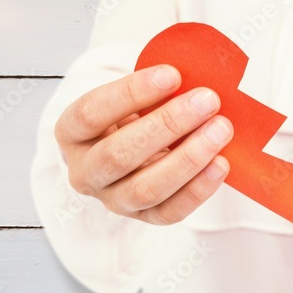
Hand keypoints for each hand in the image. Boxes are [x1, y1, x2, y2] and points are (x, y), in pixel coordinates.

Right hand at [54, 64, 232, 224]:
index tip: (172, 74)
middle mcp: (84, 171)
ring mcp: (111, 199)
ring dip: (187, 159)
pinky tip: (220, 164)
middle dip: (167, 125)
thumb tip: (195, 76)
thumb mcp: (132, 95)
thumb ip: (154, 88)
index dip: (131, 93)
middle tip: (206, 101)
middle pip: (118, 155)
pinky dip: (198, 189)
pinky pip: (169, 212)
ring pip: (144, 189)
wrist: (134, 147)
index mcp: (71, 132)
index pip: (92, 113)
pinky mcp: (142, 218)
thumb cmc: (133, 113)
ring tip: (220, 130)